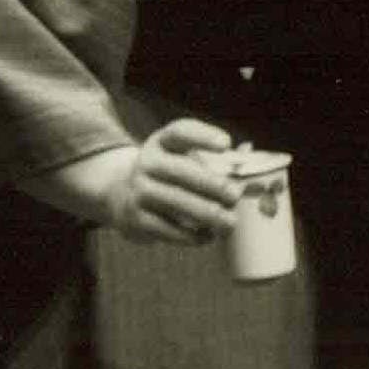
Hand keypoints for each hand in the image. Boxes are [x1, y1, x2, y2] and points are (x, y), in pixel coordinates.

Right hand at [98, 118, 239, 245]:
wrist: (120, 194)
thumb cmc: (168, 175)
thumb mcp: (179, 157)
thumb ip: (213, 157)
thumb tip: (248, 152)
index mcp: (161, 142)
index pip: (180, 132)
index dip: (203, 136)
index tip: (226, 144)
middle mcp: (147, 163)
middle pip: (181, 171)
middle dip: (212, 184)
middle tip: (235, 196)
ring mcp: (139, 191)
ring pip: (177, 203)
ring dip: (207, 214)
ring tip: (229, 223)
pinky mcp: (137, 219)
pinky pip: (168, 229)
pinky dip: (191, 235)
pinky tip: (208, 236)